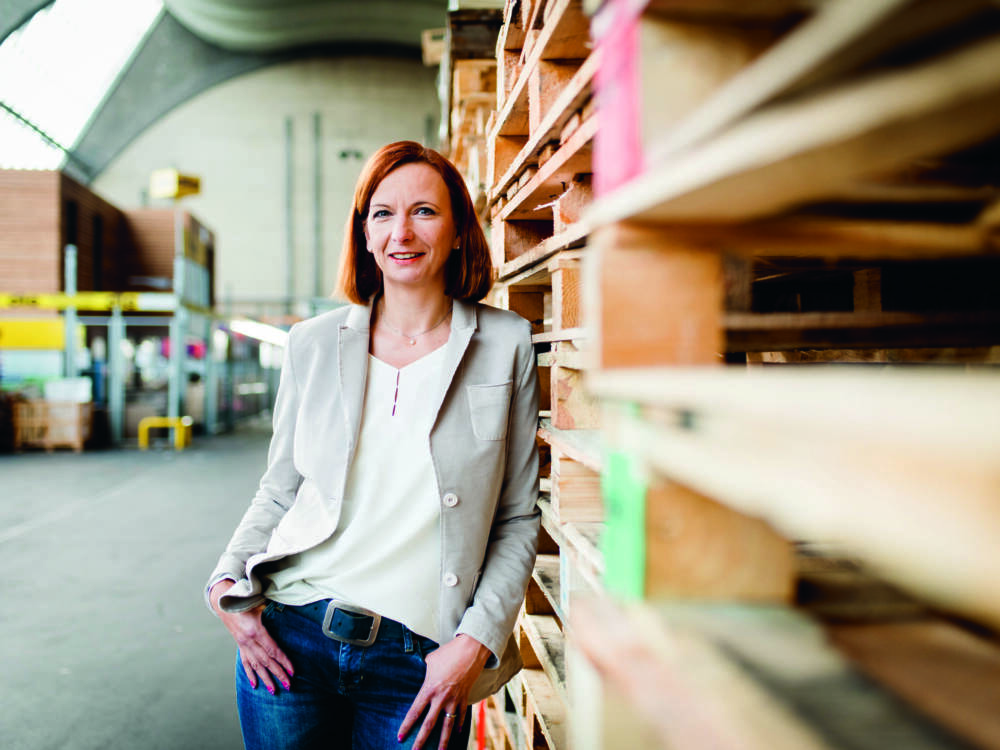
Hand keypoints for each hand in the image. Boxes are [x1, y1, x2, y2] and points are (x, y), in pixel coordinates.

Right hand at [209, 579, 294, 694]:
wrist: (225, 603)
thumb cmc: (246, 601)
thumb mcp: (260, 605)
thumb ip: (273, 611)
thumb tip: (289, 613)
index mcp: (256, 631)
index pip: (273, 650)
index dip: (283, 661)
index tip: (292, 671)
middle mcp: (248, 641)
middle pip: (266, 661)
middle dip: (278, 674)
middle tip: (288, 685)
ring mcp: (243, 645)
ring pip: (256, 665)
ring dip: (265, 679)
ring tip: (274, 690)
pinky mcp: (240, 646)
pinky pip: (245, 663)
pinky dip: (250, 674)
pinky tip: (255, 684)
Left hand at [398, 634, 490, 749]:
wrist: (471, 650)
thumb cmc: (449, 653)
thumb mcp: (431, 660)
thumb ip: (425, 671)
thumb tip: (424, 673)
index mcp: (429, 689)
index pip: (414, 712)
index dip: (406, 726)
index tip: (400, 737)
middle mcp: (441, 698)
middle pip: (429, 725)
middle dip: (420, 741)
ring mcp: (454, 700)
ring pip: (447, 726)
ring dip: (443, 741)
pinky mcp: (464, 698)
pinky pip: (461, 716)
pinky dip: (459, 725)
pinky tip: (457, 733)